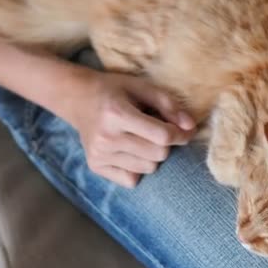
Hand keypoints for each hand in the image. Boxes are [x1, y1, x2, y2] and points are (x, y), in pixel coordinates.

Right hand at [60, 69, 195, 187]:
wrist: (77, 98)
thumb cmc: (114, 90)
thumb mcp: (141, 87)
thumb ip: (168, 105)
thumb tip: (190, 127)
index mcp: (117, 114)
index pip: (162, 136)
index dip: (180, 134)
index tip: (185, 130)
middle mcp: (106, 138)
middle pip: (158, 155)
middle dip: (166, 144)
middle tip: (159, 131)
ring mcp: (99, 155)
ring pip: (148, 168)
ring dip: (152, 155)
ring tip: (140, 138)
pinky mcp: (95, 166)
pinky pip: (132, 180)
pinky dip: (137, 168)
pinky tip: (129, 150)